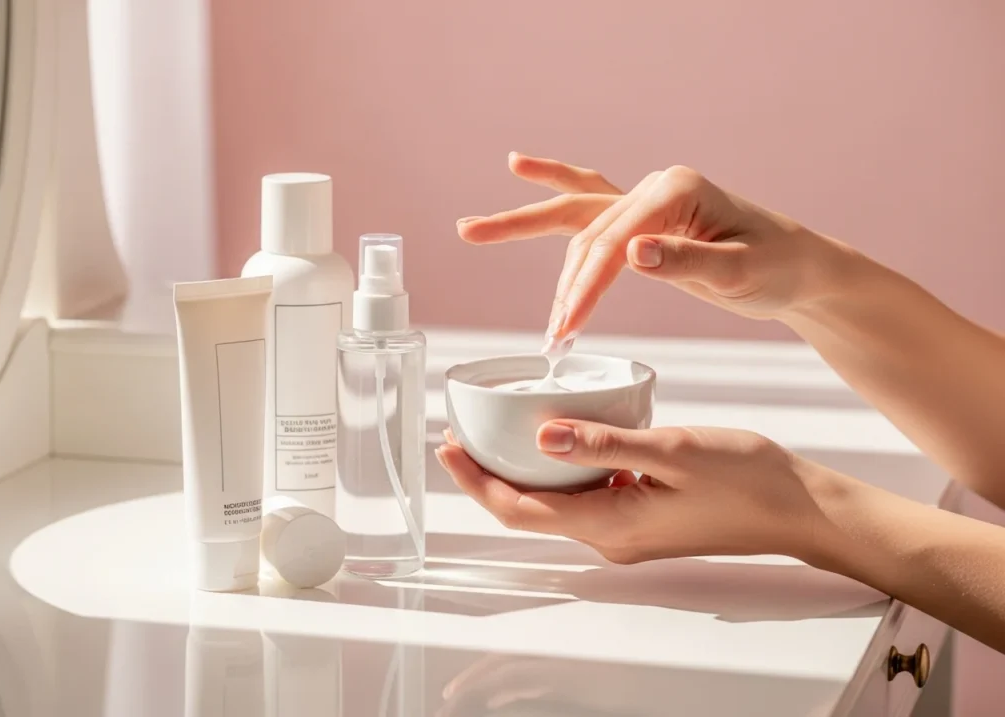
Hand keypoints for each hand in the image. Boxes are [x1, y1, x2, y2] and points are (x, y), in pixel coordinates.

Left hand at [436, 422, 832, 564]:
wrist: (797, 507)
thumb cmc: (746, 480)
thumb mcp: (672, 450)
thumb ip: (603, 444)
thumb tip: (542, 435)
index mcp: (610, 526)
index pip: (520, 510)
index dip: (477, 482)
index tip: (450, 447)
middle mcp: (611, 536)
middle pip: (528, 509)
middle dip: (488, 476)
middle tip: (462, 436)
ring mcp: (627, 530)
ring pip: (555, 502)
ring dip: (523, 471)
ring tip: (498, 432)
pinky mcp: (642, 516)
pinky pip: (586, 495)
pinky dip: (562, 468)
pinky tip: (563, 438)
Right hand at [457, 153, 851, 343]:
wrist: (798, 267)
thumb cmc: (777, 266)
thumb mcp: (740, 271)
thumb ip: (687, 261)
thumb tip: (632, 253)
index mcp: (676, 191)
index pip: (613, 241)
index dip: (584, 287)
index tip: (564, 328)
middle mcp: (655, 188)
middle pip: (579, 216)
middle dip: (525, 235)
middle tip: (473, 236)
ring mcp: (647, 200)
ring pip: (576, 212)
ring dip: (529, 227)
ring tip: (477, 232)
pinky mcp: (645, 220)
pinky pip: (591, 204)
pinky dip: (554, 190)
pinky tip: (519, 167)